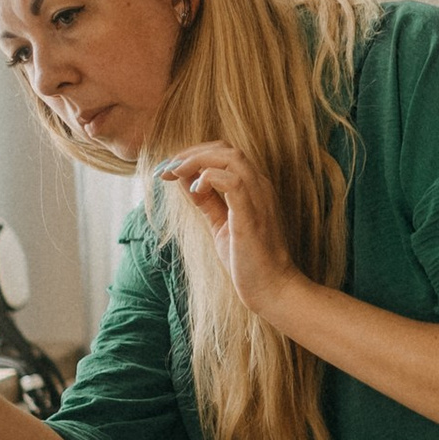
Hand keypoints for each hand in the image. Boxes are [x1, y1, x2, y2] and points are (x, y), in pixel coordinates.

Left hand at [158, 144, 298, 324]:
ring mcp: (258, 198)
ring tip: (175, 172)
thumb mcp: (220, 225)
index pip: (225, 154)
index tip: (169, 169)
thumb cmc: (249, 261)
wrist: (272, 289)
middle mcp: (259, 186)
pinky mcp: (251, 214)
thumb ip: (206, 201)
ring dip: (197, 160)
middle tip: (166, 169)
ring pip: (230, 157)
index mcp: (254, 188)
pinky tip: (195, 190)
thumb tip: (185, 181)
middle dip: (191, 154)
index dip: (194, 156)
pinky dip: (209, 178)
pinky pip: (232, 181)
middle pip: (225, 149)